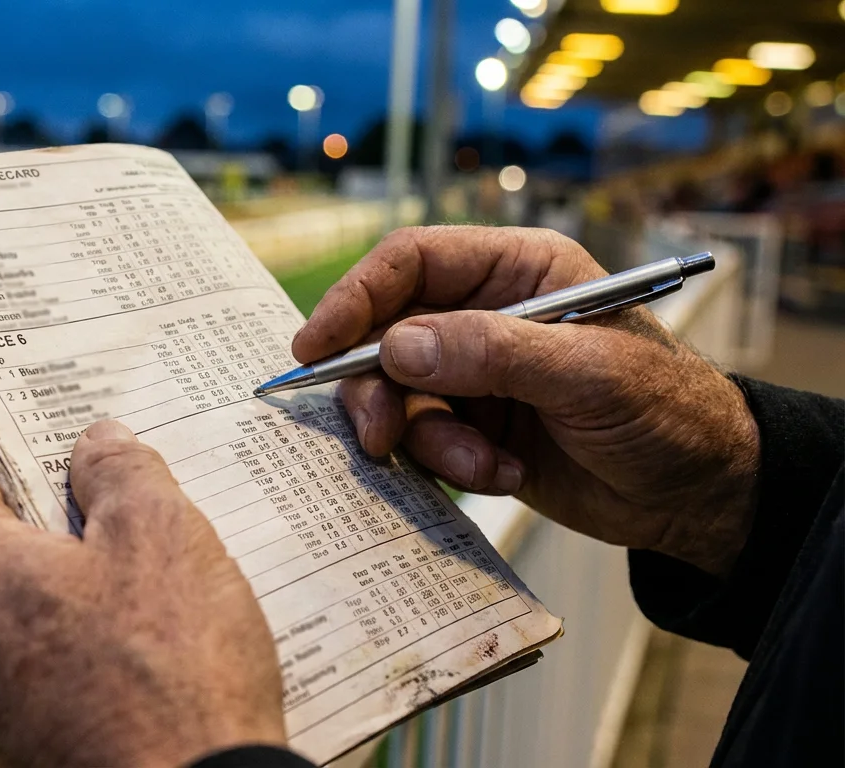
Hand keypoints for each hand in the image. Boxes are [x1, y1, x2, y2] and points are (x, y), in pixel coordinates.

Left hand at [0, 420, 284, 767]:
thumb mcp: (163, 539)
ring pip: (3, 625)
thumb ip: (121, 471)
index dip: (15, 449)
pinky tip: (132, 674)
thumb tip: (96, 443)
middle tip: (125, 523)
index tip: (69, 446)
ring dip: (61, 604)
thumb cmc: (168, 681)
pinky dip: (63, 669)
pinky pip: (19, 689)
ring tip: (144, 604)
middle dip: (49, 530)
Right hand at [293, 226, 759, 577]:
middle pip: (385, 332)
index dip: (357, 296)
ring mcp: (473, 372)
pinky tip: (503, 472)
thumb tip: (396, 344)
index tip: (317, 345)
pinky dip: (450, 463)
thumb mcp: (588, 374)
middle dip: (378, 388)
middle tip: (378, 436)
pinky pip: (421, 439)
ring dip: (428, 438)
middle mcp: (484, 313)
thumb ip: (492, 352)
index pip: (412, 262)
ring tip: (482, 464)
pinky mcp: (469, 425)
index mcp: (517, 269)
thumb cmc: (666, 412)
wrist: (696, 494)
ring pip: (398, 394)